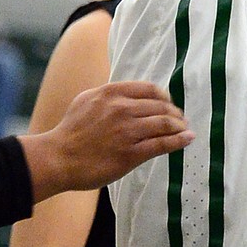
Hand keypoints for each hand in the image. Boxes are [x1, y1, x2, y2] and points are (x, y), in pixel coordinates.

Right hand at [22, 81, 192, 200]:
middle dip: (175, 112)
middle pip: (160, 106)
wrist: (59, 157)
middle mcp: (122, 108)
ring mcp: (128, 131)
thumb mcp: (87, 99)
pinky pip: (161, 144)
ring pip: (164, 123)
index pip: (149, 89)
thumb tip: (126, 94)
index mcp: (112, 92)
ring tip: (186, 129)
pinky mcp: (130, 154)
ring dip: (180, 126)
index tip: (169, 103)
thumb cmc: (70, 130)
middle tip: (182, 119)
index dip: (164, 96)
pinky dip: (178, 140)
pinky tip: (187, 139)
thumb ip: (108, 94)